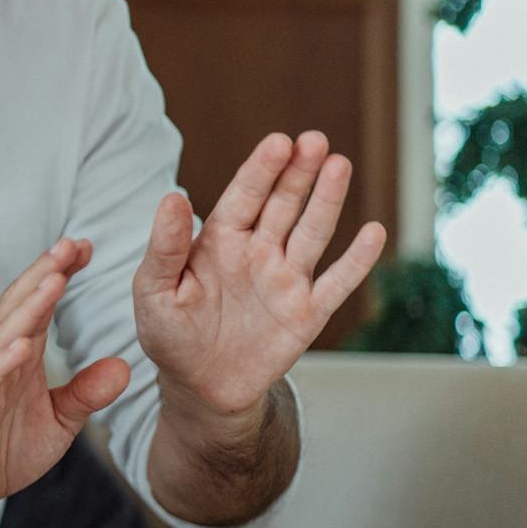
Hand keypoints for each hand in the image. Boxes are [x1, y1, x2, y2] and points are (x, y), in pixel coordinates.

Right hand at [0, 240, 131, 527]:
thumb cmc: (1, 451)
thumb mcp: (58, 421)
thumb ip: (85, 392)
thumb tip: (123, 367)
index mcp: (20, 358)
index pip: (39, 306)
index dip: (59, 274)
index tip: (86, 247)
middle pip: (20, 307)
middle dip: (44, 273)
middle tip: (71, 244)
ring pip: (3, 335)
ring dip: (27, 306)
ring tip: (53, 280)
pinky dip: (1, 361)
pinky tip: (21, 344)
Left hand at [134, 131, 386, 422]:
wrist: (199, 387)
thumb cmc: (169, 334)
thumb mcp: (153, 291)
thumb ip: (164, 247)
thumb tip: (172, 196)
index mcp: (218, 241)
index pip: (243, 196)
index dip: (261, 169)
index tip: (278, 142)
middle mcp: (257, 252)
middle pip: (283, 204)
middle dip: (299, 172)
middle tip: (315, 140)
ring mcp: (286, 280)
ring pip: (312, 232)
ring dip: (327, 200)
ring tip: (340, 165)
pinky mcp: (307, 313)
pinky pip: (337, 283)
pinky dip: (356, 260)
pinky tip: (374, 231)